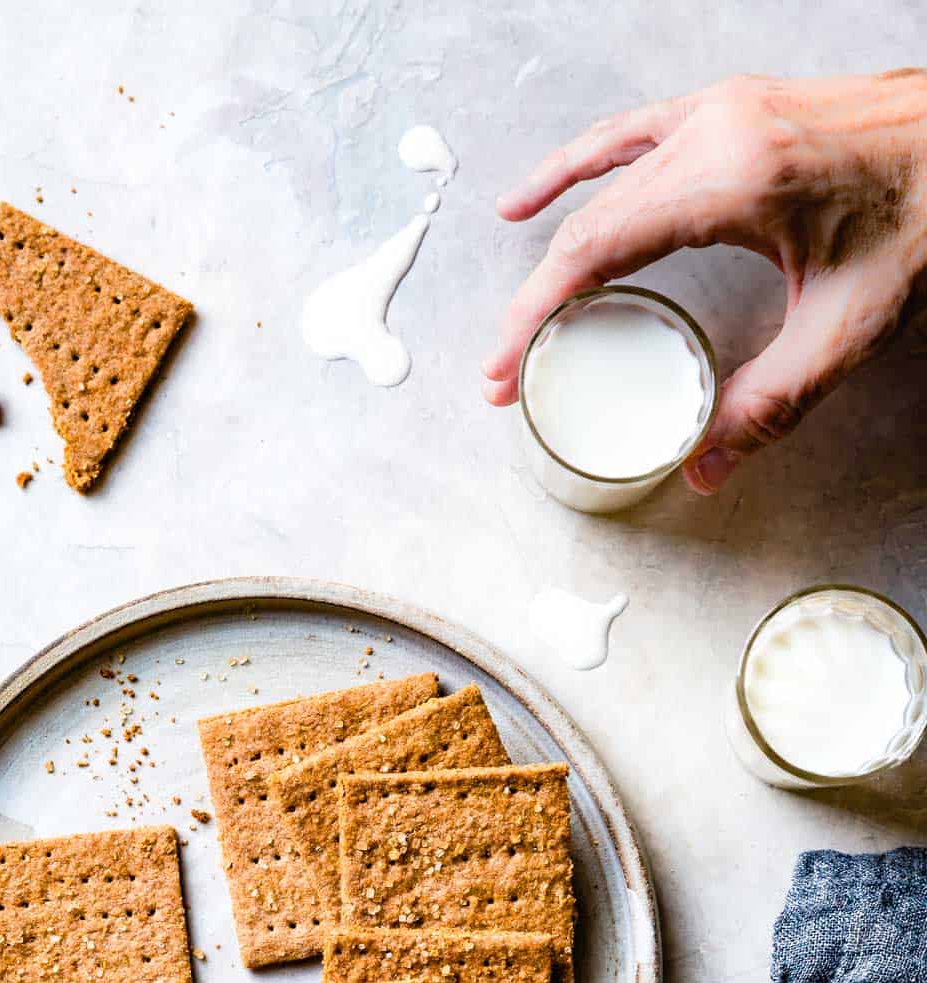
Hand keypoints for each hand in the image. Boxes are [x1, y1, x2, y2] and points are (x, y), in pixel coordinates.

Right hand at [482, 70, 926, 491]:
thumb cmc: (920, 215)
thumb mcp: (847, 327)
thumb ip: (772, 403)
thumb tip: (703, 468)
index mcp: (735, 180)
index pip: (600, 247)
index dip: (537, 312)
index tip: (504, 368)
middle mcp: (715, 131)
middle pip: (590, 220)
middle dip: (536, 299)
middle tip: (504, 367)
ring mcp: (720, 109)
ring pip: (601, 177)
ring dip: (546, 239)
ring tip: (509, 301)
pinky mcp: (730, 106)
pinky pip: (631, 132)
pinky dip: (579, 166)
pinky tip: (540, 194)